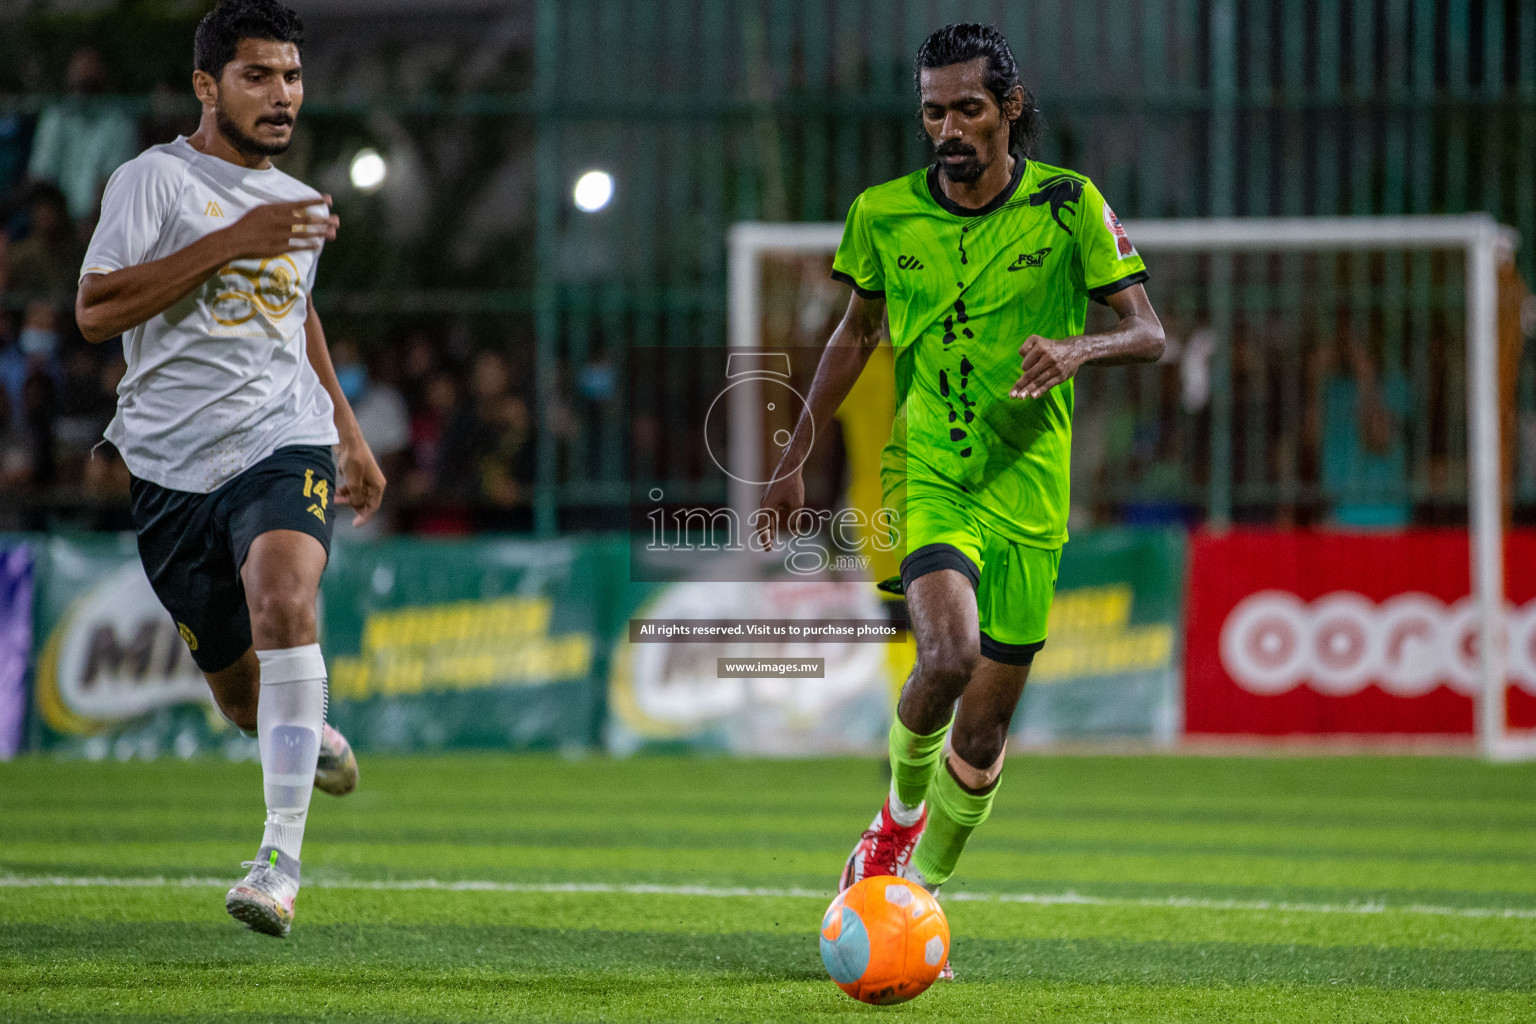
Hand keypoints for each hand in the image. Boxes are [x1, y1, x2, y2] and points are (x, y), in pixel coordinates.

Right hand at [221, 196, 337, 259]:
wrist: (234, 240)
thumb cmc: (246, 224)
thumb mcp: (261, 210)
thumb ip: (277, 209)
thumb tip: (291, 207)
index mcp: (275, 209)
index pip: (299, 204)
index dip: (315, 201)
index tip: (328, 199)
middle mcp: (280, 221)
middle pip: (306, 219)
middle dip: (323, 219)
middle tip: (337, 220)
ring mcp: (280, 235)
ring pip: (305, 233)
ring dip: (320, 232)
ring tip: (333, 232)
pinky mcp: (279, 247)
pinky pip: (297, 246)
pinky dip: (308, 245)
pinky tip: (318, 244)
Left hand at [335, 435, 386, 526]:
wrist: (348, 439)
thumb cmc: (353, 459)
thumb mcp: (353, 482)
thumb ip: (356, 497)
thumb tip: (358, 507)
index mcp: (378, 486)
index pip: (373, 507)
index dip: (364, 517)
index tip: (355, 525)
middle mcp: (374, 483)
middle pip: (364, 501)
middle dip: (350, 505)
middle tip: (336, 504)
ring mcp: (365, 478)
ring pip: (356, 494)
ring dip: (344, 497)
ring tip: (332, 497)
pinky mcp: (357, 473)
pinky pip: (351, 487)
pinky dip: (343, 490)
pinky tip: (334, 489)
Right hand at [757, 471, 804, 550]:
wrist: (790, 467)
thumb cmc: (793, 484)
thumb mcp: (797, 504)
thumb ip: (794, 519)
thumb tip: (795, 533)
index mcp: (767, 507)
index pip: (762, 527)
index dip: (764, 539)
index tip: (768, 548)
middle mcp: (764, 504)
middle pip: (762, 524)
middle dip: (766, 536)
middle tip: (769, 549)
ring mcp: (768, 500)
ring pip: (767, 518)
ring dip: (770, 529)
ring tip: (773, 539)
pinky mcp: (772, 497)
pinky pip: (771, 512)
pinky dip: (773, 520)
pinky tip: (778, 525)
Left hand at [1011, 334, 1083, 398]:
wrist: (1075, 349)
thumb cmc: (1052, 346)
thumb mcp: (1038, 339)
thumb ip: (1026, 346)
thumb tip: (1021, 357)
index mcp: (1041, 348)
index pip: (1026, 364)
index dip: (1024, 368)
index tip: (1026, 369)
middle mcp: (1048, 358)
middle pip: (1030, 374)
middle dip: (1020, 385)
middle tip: (1011, 395)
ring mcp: (1055, 368)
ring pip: (1038, 381)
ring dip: (1028, 390)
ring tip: (1020, 397)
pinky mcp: (1061, 376)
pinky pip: (1048, 384)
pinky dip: (1040, 391)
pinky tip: (1033, 396)